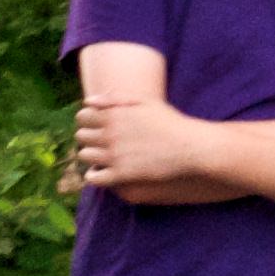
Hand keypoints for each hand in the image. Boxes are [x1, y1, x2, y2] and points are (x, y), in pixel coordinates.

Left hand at [72, 97, 207, 192]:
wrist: (193, 149)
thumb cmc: (173, 124)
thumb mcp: (146, 103)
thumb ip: (116, 98)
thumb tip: (88, 101)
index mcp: (113, 115)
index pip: (83, 117)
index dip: (90, 122)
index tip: (100, 127)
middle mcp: (109, 134)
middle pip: (81, 136)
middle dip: (90, 139)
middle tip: (103, 143)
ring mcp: (114, 155)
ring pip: (85, 156)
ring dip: (92, 156)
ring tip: (106, 158)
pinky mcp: (121, 174)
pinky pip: (94, 177)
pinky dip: (95, 175)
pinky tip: (105, 173)